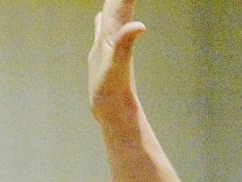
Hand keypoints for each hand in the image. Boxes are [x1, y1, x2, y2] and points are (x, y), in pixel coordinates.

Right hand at [88, 0, 146, 121]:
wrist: (113, 110)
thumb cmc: (112, 93)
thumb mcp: (116, 69)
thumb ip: (125, 46)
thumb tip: (139, 26)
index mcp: (115, 29)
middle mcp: (114, 30)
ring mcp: (108, 40)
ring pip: (113, 8)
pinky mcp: (102, 51)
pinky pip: (102, 25)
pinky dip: (104, 13)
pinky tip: (101, 14)